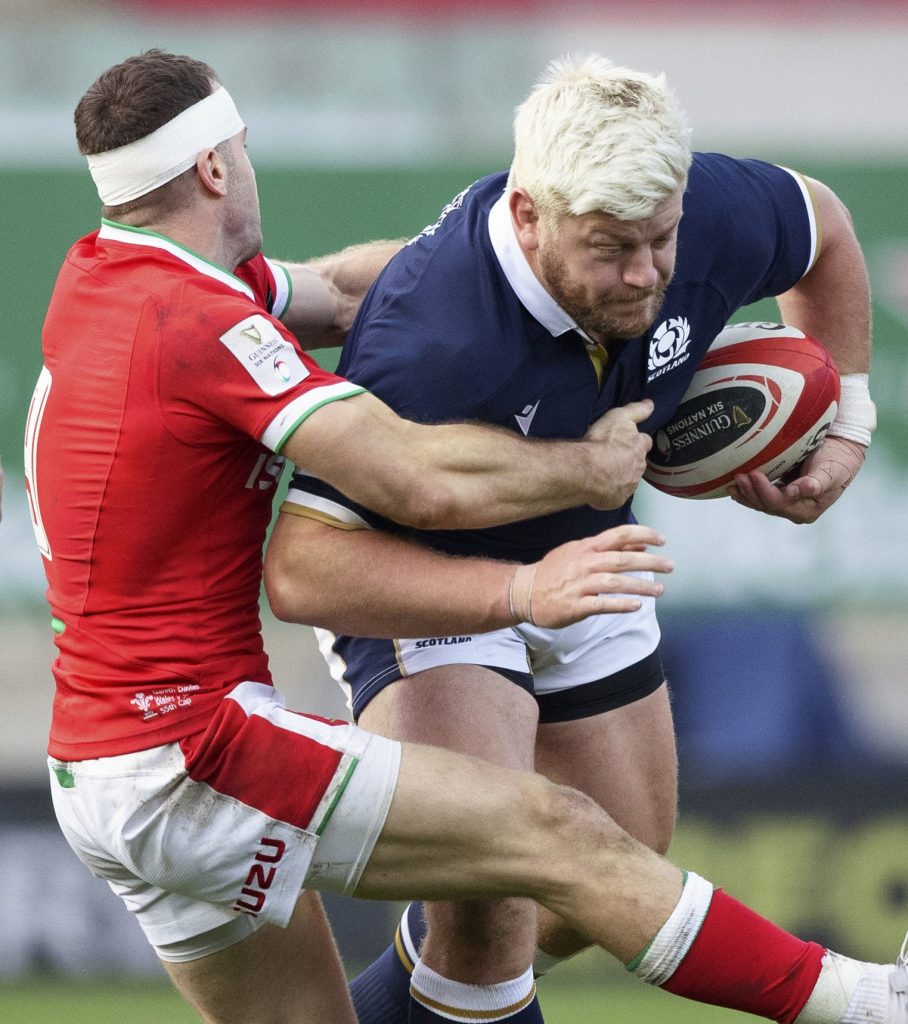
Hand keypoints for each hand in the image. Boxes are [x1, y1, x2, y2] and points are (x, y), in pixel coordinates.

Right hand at [517, 524, 673, 628]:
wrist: (524, 591)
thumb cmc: (554, 571)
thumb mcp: (579, 552)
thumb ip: (609, 548)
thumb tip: (639, 545)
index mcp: (586, 547)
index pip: (619, 535)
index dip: (643, 535)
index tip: (662, 540)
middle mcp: (585, 563)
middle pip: (622, 559)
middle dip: (650, 562)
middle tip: (670, 566)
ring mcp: (580, 585)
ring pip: (615, 582)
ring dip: (640, 585)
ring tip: (660, 590)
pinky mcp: (575, 605)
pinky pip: (602, 604)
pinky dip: (620, 605)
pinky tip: (636, 606)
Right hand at [583, 400, 653, 509]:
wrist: (588, 469)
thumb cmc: (602, 442)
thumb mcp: (619, 416)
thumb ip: (636, 410)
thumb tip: (650, 405)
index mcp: (640, 447)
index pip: (644, 443)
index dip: (636, 442)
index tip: (628, 442)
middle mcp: (639, 467)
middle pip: (637, 463)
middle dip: (628, 461)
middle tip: (612, 457)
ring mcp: (629, 485)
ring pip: (628, 480)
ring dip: (620, 476)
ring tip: (604, 472)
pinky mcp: (617, 499)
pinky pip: (615, 495)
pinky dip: (610, 491)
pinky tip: (599, 486)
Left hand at [727, 435, 865, 523]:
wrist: (841, 453)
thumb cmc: (838, 461)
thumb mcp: (831, 471)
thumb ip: (815, 483)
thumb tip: (795, 492)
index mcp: (808, 510)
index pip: (779, 503)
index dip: (764, 491)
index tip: (755, 474)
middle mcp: (796, 511)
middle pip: (766, 505)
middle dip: (750, 492)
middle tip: (738, 475)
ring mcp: (787, 504)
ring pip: (760, 503)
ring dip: (745, 493)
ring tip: (732, 482)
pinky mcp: (781, 494)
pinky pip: (760, 496)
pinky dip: (748, 491)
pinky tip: (735, 486)